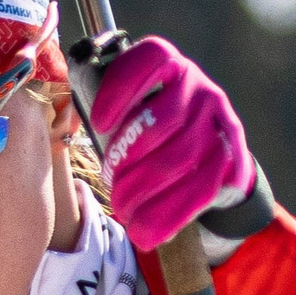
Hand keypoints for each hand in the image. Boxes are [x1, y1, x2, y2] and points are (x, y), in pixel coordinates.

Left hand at [89, 36, 255, 248]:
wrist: (209, 145)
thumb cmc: (150, 126)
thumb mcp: (128, 107)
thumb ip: (104, 112)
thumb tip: (63, 127)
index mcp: (166, 63)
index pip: (147, 62)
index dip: (119, 92)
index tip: (97, 124)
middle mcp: (197, 86)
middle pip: (162, 121)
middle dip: (128, 160)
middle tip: (110, 187)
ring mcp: (218, 120)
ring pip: (182, 158)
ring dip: (147, 192)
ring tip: (124, 212)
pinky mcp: (233, 153)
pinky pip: (204, 187)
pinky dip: (174, 213)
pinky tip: (151, 232)